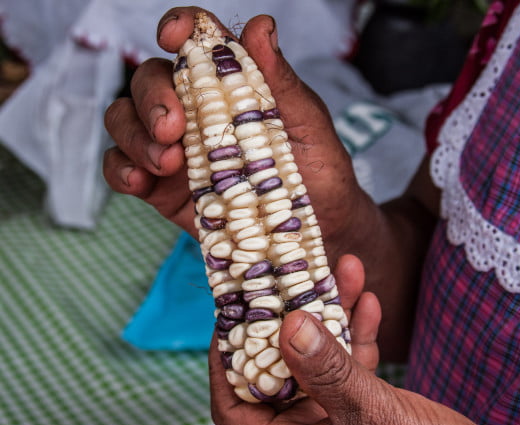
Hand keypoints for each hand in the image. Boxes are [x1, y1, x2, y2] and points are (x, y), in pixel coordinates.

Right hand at [103, 7, 369, 247]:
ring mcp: (176, 149)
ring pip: (125, 120)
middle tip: (173, 128)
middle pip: (149, 81)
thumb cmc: (318, 170)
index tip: (173, 36)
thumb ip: (278, 78)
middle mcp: (196, 111)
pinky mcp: (162, 187)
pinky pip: (122, 168)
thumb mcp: (307, 123)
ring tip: (169, 163)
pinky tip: (141, 180)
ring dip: (135, 135)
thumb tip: (260, 26)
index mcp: (231, 85)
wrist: (321, 227)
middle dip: (152, 98)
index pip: (196, 44)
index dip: (179, 29)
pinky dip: (121, 169)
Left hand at [210, 255, 507, 424]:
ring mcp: (337, 417)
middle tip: (288, 274)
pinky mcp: (366, 405)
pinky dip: (359, 332)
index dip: (225, 361)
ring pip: (321, 357)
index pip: (234, 405)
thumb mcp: (370, 414)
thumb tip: (288, 324)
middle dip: (289, 318)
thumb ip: (329, 370)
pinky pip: (353, 362)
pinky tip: (368, 298)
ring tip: (341, 269)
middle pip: (281, 368)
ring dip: (332, 314)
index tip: (230, 313)